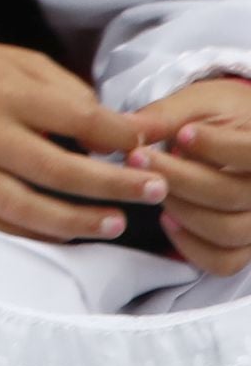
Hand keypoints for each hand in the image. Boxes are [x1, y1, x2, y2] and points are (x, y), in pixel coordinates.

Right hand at [0, 36, 159, 240]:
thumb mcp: (15, 63)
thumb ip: (65, 92)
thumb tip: (110, 133)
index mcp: (5, 94)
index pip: (77, 118)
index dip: (121, 134)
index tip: (147, 141)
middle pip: (60, 171)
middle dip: (115, 184)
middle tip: (156, 190)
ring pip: (30, 209)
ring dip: (80, 221)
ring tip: (116, 223)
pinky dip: (38, 236)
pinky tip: (67, 234)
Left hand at [129, 77, 250, 273]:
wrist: (236, 131)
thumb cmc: (218, 116)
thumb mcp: (197, 104)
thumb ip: (167, 117)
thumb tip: (126, 130)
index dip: (218, 146)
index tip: (184, 134)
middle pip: (228, 195)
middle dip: (177, 178)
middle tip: (138, 157)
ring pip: (226, 230)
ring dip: (179, 210)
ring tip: (150, 187)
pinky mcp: (244, 244)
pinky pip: (223, 261)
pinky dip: (191, 247)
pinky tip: (166, 219)